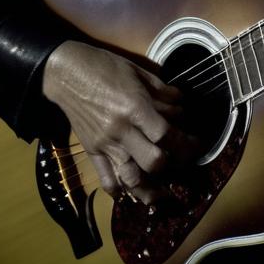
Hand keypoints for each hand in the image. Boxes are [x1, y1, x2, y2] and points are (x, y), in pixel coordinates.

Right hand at [41, 40, 192, 204]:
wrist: (66, 72)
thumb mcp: (139, 73)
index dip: (186, 143)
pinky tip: (128, 196)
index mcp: (134, 108)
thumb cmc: (105, 67)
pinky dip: (117, 191)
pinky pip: (105, 178)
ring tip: (162, 196)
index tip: (197, 145)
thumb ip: (163, 92)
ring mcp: (104, 144)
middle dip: (173, 164)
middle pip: (153, 161)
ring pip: (130, 179)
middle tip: (182, 162)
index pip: (166, 135)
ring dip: (148, 191)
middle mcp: (121, 131)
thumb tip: (181, 106)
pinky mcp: (91, 151)